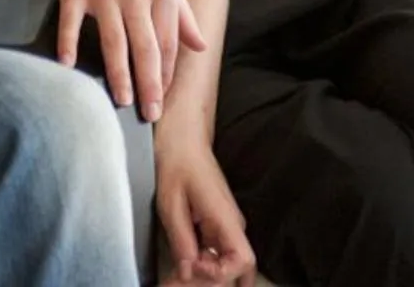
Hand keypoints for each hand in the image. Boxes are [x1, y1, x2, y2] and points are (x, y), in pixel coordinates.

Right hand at [57, 0, 205, 121]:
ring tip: (121, 98)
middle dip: (148, 83)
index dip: (165, 74)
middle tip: (149, 112)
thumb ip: (183, 14)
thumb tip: (200, 47)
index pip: (167, 43)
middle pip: (145, 47)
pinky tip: (68, 65)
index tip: (161, 97)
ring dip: (118, 72)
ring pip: (114, 40)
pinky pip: (72, 21)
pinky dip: (68, 43)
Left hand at [153, 134, 256, 285]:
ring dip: (204, 276)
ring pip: (226, 264)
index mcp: (224, 217)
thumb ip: (181, 240)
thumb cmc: (178, 163)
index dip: (220, 273)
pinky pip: (217, 254)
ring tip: (176, 277)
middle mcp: (232, 225)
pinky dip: (202, 266)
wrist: (183, 140)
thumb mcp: (171, 203)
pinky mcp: (217, 226)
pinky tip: (183, 268)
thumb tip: (188, 272)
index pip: (243, 259)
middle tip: (176, 280)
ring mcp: (226, 226)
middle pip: (235, 268)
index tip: (194, 268)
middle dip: (207, 281)